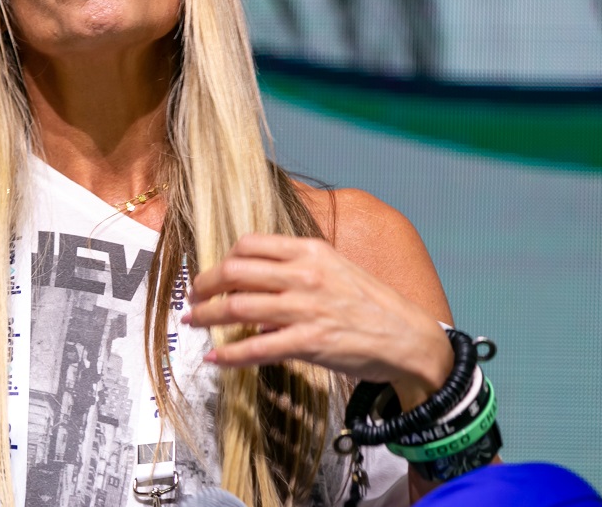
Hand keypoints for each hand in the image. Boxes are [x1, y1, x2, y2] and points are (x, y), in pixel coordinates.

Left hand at [184, 233, 452, 405]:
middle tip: (193, 297)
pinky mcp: (309, 342)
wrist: (408, 337)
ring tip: (194, 322)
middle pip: (235, 272)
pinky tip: (216, 358)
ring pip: (238, 308)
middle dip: (205, 285)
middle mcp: (305, 274)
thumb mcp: (336, 268)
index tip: (213, 274)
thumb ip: (298, 268)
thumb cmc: (371, 305)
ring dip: (207, 316)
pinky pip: (257, 348)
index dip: (222, 259)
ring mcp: (306, 308)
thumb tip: (258, 280)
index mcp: (310, 251)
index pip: (250, 244)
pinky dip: (230, 354)